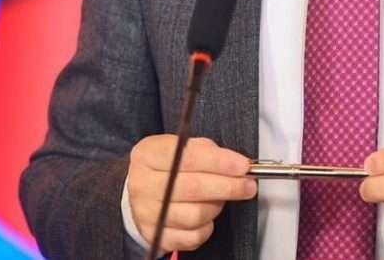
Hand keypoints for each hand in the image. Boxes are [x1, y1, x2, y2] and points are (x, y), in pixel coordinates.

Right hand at [127, 135, 256, 253]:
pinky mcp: (155, 236)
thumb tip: (235, 163)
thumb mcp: (177, 146)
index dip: (220, 162)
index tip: (243, 165)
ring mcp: (147, 214)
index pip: (189, 157)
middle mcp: (144, 185)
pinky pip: (192, 237)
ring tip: (223, 197)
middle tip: (248, 185)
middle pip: (194, 188)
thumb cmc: (164, 165)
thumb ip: (204, 150)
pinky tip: (208, 215)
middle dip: (228, 186)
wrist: (135, 192)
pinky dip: (207, 227)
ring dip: (217, 206)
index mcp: (149, 155)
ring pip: (196, 215)